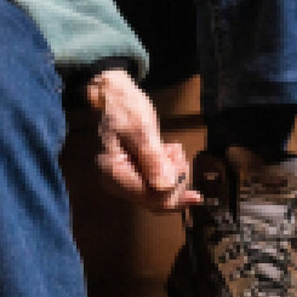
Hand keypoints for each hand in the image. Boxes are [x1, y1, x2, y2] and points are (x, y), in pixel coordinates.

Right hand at [84, 68, 201, 211]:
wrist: (113, 96)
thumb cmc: (123, 107)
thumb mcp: (141, 129)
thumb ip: (152, 159)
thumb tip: (165, 188)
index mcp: (113, 174)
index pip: (151, 198)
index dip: (174, 188)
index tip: (183, 165)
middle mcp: (116, 183)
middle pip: (156, 200)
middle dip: (174, 181)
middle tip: (179, 155)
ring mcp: (124, 181)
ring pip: (159, 194)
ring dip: (173, 175)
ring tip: (174, 151)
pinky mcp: (132, 175)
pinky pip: (156, 184)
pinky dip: (167, 171)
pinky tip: (170, 154)